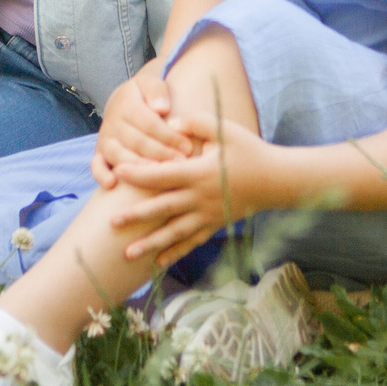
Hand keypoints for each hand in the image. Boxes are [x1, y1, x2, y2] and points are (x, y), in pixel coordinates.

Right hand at [93, 62, 193, 187]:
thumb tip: (161, 108)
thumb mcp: (152, 84)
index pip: (149, 123)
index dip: (169, 137)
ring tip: (159, 174)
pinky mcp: (99, 152)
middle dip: (161, 154)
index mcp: (126, 103)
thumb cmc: (146, 96)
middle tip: (181, 163)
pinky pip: (95, 165)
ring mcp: (105, 138)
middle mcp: (112, 122)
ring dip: (139, 167)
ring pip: (118, 155)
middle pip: (137, 142)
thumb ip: (157, 91)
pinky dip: (101, 175)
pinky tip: (113, 185)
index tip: (188, 147)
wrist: (124, 101)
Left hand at [109, 116, 281, 267]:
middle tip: (111, 222)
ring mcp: (207, 215)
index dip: (139, 174)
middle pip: (162, 207)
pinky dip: (174, 253)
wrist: (275, 180)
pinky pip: (191, 242)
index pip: (162, 174)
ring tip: (127, 254)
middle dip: (136, 216)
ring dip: (150, 243)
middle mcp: (200, 197)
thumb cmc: (249, 151)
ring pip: (173, 232)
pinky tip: (158, 263)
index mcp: (199, 172)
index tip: (117, 173)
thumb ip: (196, 122)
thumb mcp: (225, 129)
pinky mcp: (214, 225)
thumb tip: (170, 123)